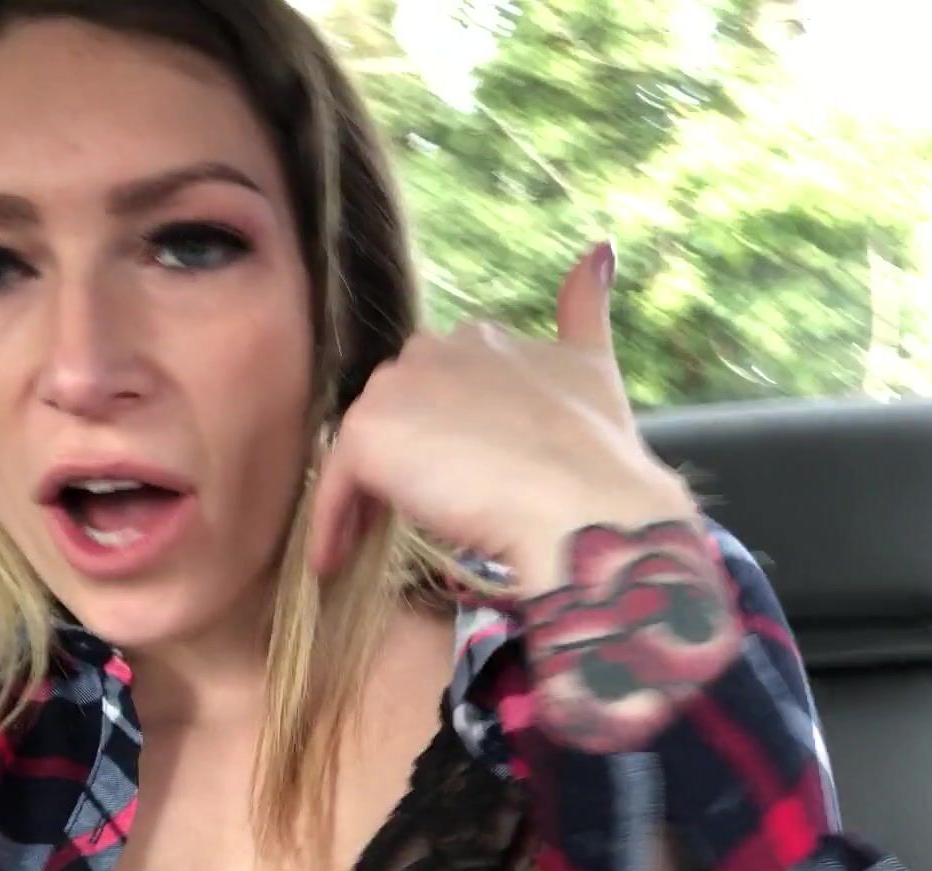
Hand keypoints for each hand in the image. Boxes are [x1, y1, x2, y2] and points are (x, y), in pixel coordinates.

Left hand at [306, 241, 695, 593]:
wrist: (587, 504)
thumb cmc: (599, 452)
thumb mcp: (595, 365)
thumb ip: (586, 308)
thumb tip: (600, 249)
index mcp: (480, 336)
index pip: (438, 385)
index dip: (443, 433)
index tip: (454, 473)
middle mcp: (432, 346)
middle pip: (396, 411)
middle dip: (404, 457)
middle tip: (418, 510)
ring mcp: (397, 388)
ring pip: (366, 445)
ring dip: (366, 490)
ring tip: (374, 536)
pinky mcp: (369, 434)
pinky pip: (336, 485)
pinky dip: (331, 524)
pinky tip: (334, 559)